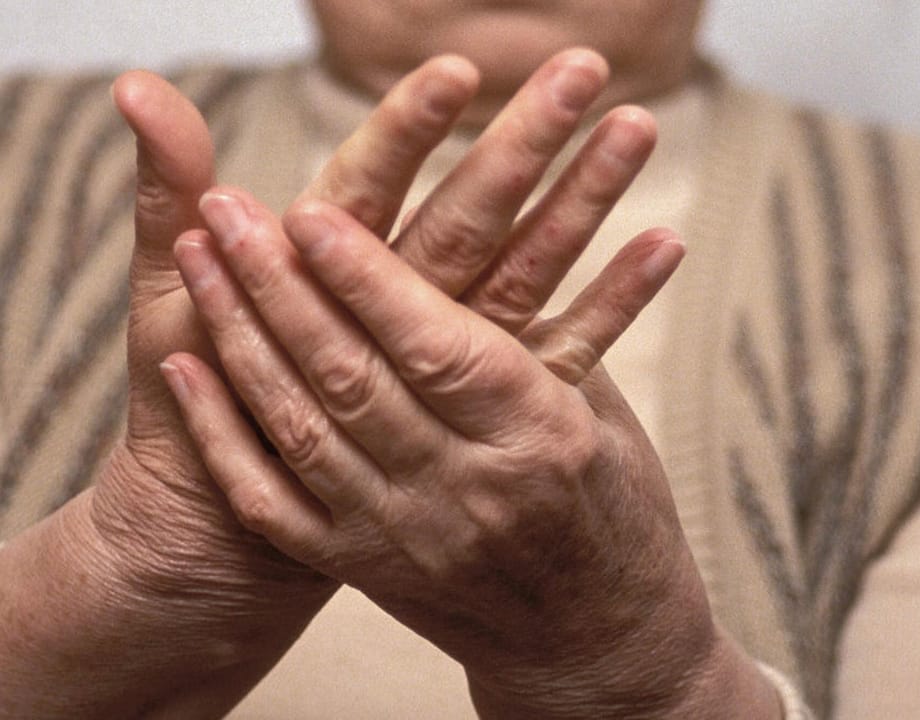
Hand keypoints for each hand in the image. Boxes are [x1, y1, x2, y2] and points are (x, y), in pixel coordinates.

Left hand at [159, 50, 777, 717]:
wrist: (592, 638)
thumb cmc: (614, 510)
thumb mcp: (605, 416)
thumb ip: (540, 340)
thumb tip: (493, 242)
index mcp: (542, 437)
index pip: (437, 346)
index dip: (367, 277)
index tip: (313, 208)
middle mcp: (466, 490)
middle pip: (351, 376)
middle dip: (279, 284)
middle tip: (227, 207)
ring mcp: (405, 536)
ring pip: (301, 426)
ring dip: (240, 336)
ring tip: (197, 260)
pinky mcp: (362, 567)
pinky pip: (273, 502)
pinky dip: (222, 432)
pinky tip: (184, 366)